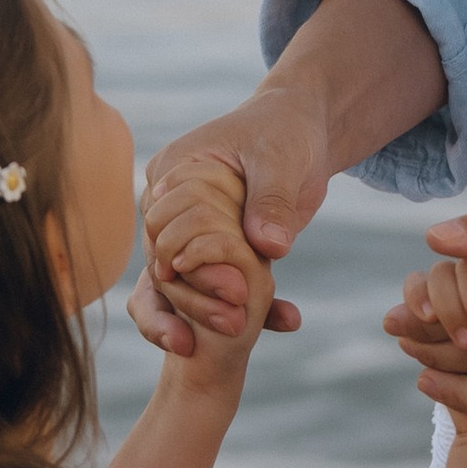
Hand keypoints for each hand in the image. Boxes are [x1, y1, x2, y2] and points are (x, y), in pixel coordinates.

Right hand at [134, 88, 330, 358]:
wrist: (305, 130)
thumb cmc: (284, 130)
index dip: (185, 268)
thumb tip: (269, 247)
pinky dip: (254, 309)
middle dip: (194, 303)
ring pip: (183, 287)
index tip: (225, 293)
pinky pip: (222, 288)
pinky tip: (287, 321)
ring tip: (242, 337)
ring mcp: (192, 233)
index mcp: (171, 174)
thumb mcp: (280, 158)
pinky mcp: (219, 253)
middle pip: (165, 267)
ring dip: (210, 315)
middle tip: (235, 327)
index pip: (161, 231)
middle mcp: (170, 208)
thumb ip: (272, 199)